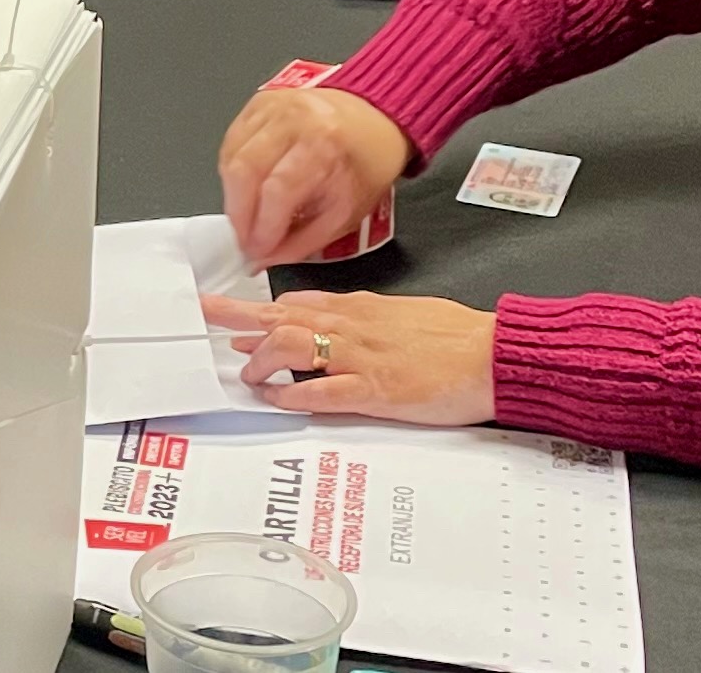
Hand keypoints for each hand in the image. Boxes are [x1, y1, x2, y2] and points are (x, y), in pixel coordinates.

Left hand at [208, 292, 497, 425]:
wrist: (494, 355)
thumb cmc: (459, 338)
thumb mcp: (406, 314)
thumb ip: (368, 316)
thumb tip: (340, 318)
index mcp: (361, 308)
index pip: (298, 301)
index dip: (261, 308)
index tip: (234, 313)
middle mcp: (353, 326)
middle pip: (282, 315)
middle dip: (239, 317)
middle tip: (206, 318)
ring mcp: (360, 356)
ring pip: (292, 345)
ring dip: (262, 360)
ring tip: (248, 373)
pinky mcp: (374, 389)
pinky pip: (320, 390)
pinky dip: (291, 394)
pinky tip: (275, 398)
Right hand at [217, 81, 411, 267]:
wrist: (371, 118)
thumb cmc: (365, 163)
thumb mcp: (346, 212)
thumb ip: (302, 240)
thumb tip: (263, 258)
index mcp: (324, 145)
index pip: (277, 190)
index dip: (261, 228)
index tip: (256, 252)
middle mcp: (294, 119)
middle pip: (244, 171)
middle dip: (239, 216)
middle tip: (245, 240)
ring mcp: (272, 107)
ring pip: (231, 158)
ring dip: (232, 197)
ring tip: (247, 217)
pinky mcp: (257, 103)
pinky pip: (230, 143)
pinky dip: (232, 174)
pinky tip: (246, 190)